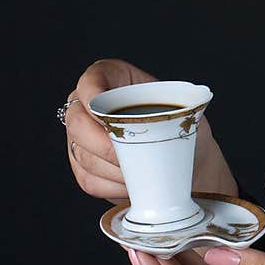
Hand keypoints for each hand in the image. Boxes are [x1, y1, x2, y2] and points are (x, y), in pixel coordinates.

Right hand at [65, 58, 237, 202]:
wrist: (186, 158)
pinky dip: (112, 186)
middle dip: (105, 143)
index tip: (107, 114)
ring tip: (141, 172)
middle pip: (78, 123)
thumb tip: (163, 125)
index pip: (90, 82)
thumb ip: (169, 112)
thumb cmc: (182, 127)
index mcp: (111, 78)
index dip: (92, 95)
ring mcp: (80, 137)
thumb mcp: (183, 111)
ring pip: (84, 155)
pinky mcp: (83, 167)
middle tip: (131, 153)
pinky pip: (89, 180)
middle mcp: (87, 105)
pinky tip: (132, 184)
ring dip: (113, 169)